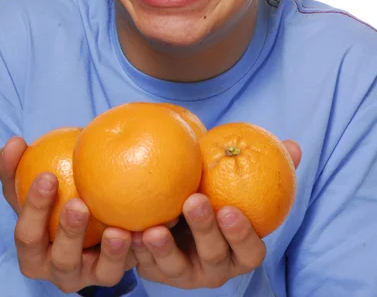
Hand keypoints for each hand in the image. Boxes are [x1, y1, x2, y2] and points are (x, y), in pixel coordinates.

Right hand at [0, 137, 135, 293]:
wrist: (91, 212)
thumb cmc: (56, 193)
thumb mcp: (35, 182)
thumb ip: (18, 165)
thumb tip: (13, 142)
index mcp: (34, 252)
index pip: (27, 235)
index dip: (34, 208)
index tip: (47, 175)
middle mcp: (59, 270)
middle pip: (61, 259)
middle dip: (68, 234)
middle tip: (78, 204)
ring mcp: (91, 276)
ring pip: (99, 273)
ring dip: (110, 253)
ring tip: (117, 230)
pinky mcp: (119, 272)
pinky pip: (131, 264)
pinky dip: (139, 247)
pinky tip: (149, 227)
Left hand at [132, 140, 301, 289]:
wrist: (178, 208)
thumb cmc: (216, 190)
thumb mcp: (237, 177)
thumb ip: (265, 164)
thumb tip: (294, 145)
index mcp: (240, 249)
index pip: (250, 251)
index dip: (242, 235)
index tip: (229, 208)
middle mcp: (215, 267)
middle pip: (213, 256)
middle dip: (204, 231)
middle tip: (193, 201)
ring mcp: (183, 272)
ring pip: (175, 267)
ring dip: (164, 249)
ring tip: (153, 227)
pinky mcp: (154, 271)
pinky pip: (142, 264)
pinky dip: (132, 249)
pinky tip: (123, 229)